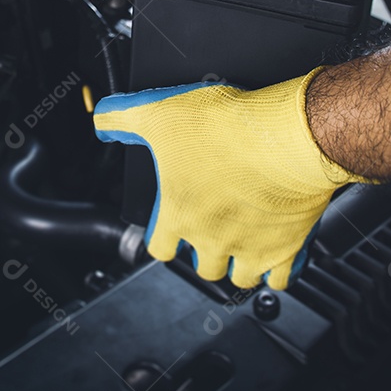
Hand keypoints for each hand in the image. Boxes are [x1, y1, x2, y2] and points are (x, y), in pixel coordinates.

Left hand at [93, 68, 368, 289]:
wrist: (288, 137)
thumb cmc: (228, 128)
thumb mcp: (160, 112)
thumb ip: (124, 117)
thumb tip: (102, 120)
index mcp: (179, 214)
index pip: (159, 247)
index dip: (164, 235)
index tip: (171, 225)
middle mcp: (212, 240)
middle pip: (201, 266)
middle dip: (203, 250)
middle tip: (211, 227)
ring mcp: (251, 248)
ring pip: (239, 277)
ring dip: (238, 264)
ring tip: (242, 243)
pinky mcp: (287, 248)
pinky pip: (281, 279)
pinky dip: (278, 270)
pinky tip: (278, 252)